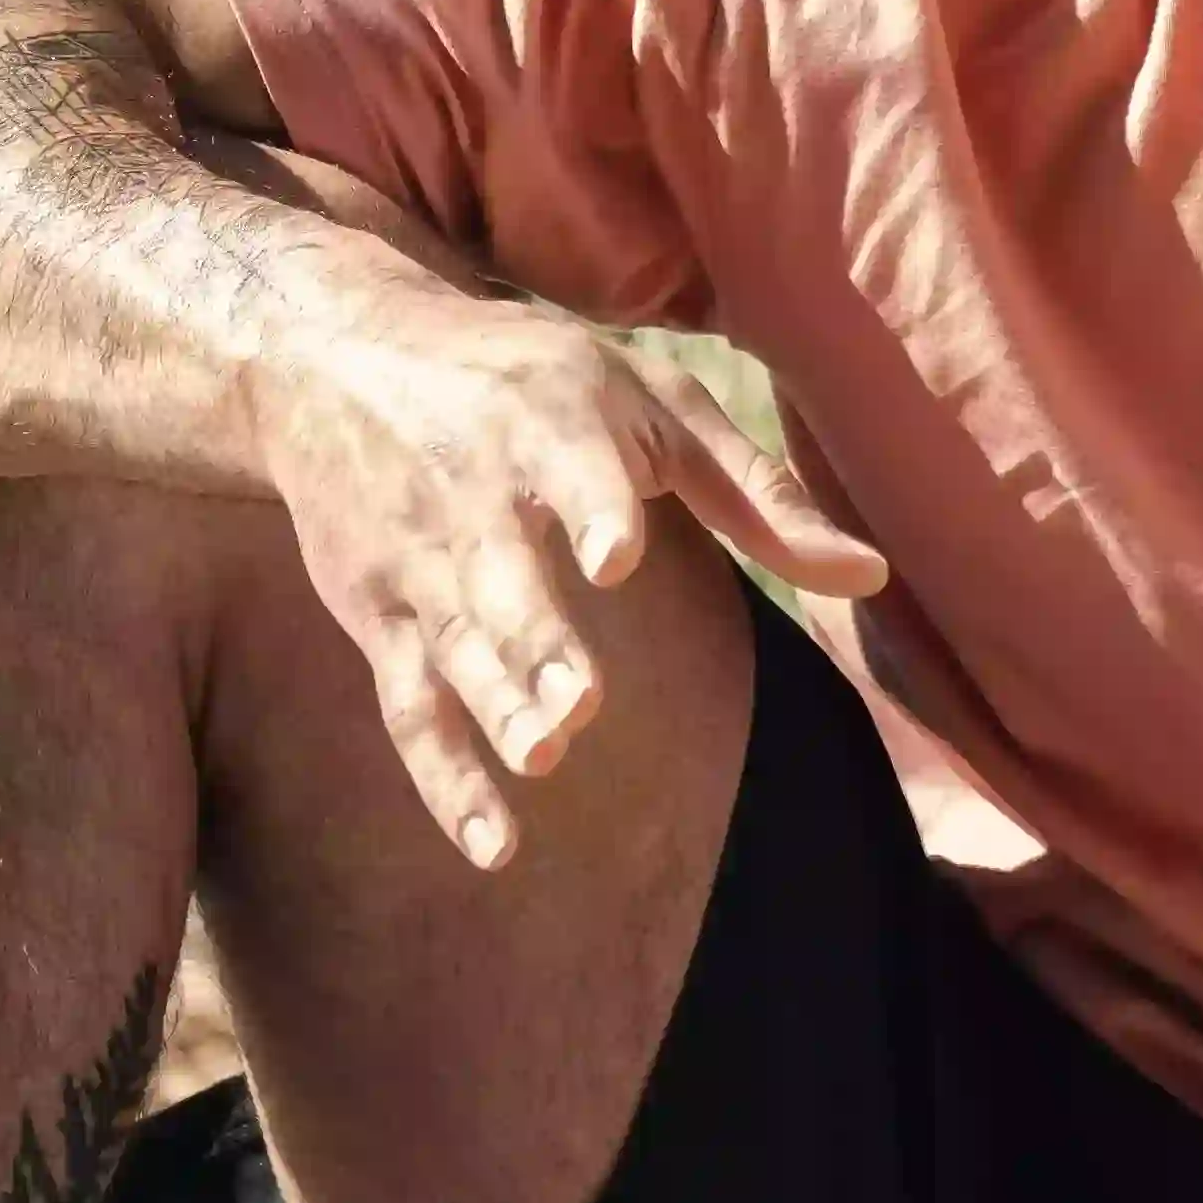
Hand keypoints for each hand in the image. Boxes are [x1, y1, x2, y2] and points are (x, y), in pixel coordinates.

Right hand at [263, 260, 868, 869]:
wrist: (331, 358)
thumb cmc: (525, 378)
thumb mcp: (645, 402)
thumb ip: (755, 493)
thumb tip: (871, 576)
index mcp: (549, 418)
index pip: (567, 465)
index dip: (588, 508)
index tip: (613, 556)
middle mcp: (472, 491)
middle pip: (499, 575)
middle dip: (533, 636)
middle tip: (577, 704)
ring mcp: (416, 562)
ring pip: (453, 647)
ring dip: (494, 709)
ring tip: (544, 759)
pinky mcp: (376, 618)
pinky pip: (407, 709)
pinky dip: (444, 781)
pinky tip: (493, 844)